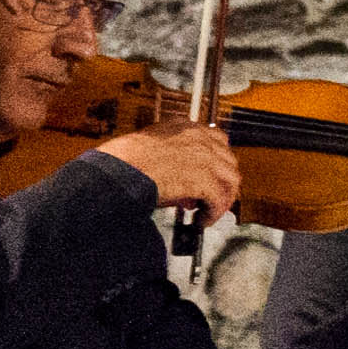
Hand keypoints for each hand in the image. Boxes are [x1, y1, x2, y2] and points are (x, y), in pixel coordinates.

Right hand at [95, 126, 240, 223]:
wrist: (116, 170)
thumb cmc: (123, 162)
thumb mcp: (153, 151)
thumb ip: (174, 162)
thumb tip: (186, 189)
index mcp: (184, 128)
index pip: (217, 140)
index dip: (217, 162)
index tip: (212, 175)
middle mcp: (199, 139)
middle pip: (228, 162)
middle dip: (222, 182)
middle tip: (208, 198)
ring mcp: (204, 158)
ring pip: (231, 180)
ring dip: (221, 199)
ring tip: (207, 212)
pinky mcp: (204, 180)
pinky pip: (220, 200)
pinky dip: (213, 213)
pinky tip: (201, 220)